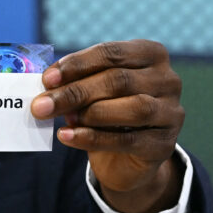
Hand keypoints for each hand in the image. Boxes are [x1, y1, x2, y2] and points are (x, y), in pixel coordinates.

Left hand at [30, 40, 183, 212]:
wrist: (128, 159)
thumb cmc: (108, 112)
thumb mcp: (94, 91)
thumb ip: (77, 82)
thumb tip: (48, 85)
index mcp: (151, 54)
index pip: (112, 53)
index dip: (78, 64)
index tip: (47, 79)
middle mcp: (168, 80)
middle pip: (119, 80)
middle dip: (76, 92)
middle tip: (41, 105)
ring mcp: (171, 112)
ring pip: (133, 108)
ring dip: (90, 113)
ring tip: (64, 120)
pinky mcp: (164, 144)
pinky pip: (128, 140)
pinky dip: (93, 138)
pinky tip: (68, 137)